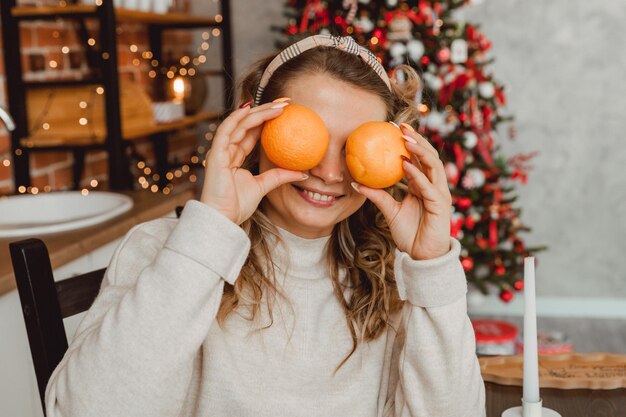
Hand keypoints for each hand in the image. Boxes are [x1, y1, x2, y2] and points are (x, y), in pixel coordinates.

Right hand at [200, 102, 307, 224]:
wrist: (223, 218)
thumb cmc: (237, 205)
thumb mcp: (264, 186)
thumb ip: (280, 176)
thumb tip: (304, 173)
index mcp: (235, 156)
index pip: (252, 132)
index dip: (267, 120)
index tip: (286, 112)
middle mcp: (227, 150)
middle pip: (247, 123)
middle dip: (265, 110)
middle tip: (285, 102)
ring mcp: (220, 150)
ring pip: (240, 123)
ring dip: (258, 111)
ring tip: (277, 105)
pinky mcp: (216, 153)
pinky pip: (227, 130)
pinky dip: (238, 118)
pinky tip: (251, 109)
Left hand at [352, 124, 451, 259]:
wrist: (421, 256)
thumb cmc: (409, 234)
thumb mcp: (389, 211)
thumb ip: (377, 195)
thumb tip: (356, 182)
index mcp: (424, 185)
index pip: (419, 158)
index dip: (409, 142)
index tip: (394, 127)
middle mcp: (434, 186)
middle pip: (429, 156)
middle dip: (417, 139)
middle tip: (401, 125)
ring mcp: (440, 194)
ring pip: (433, 166)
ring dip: (420, 150)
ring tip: (405, 138)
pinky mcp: (441, 205)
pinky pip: (428, 186)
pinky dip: (417, 174)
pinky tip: (404, 164)